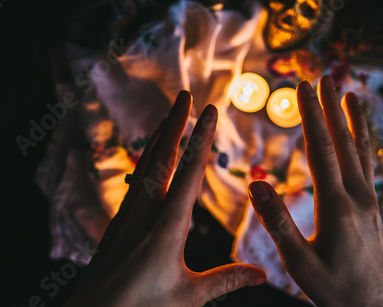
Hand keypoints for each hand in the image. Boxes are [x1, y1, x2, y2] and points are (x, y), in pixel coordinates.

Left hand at [64, 91, 265, 306]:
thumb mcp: (189, 296)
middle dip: (175, 123)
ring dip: (160, 138)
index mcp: (168, 225)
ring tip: (169, 118)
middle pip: (163, 156)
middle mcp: (146, 211)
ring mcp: (130, 214)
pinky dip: (147, 160)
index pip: (190, 171)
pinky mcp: (120, 222)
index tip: (210, 111)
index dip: (202, 138)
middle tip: (184, 95)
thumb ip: (226, 280)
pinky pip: (136, 181)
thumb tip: (263, 274)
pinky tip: (149, 160)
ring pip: (146, 165)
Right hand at [248, 76, 382, 306]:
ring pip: (361, 151)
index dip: (311, 116)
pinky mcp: (373, 206)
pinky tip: (361, 135)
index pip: (321, 150)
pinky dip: (365, 143)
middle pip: (342, 142)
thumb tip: (256, 185)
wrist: (373, 305)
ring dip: (353, 120)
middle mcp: (357, 196)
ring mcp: (369, 200)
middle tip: (322, 79)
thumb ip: (277, 222)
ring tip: (350, 94)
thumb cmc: (333, 287)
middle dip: (330, 108)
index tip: (303, 88)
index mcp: (336, 207)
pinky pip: (370, 166)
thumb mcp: (298, 261)